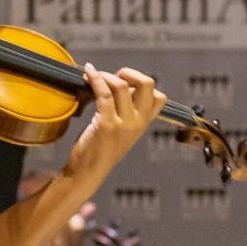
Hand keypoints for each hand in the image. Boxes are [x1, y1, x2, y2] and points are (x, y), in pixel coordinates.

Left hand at [64, 64, 165, 182]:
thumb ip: (124, 112)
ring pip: (122, 85)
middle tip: (110, 76)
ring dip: (105, 75)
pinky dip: (95, 79)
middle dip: (128, 73)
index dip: (140, 83)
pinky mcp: (107, 124)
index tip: (122, 83)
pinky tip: (88, 73)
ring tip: (92, 75)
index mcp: (143, 124)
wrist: (87, 173)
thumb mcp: (120, 131)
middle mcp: (138, 123)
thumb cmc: (98, 150)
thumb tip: (116, 84)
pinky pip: (104, 93)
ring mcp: (124, 124)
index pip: (159, 96)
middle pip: (147, 84)